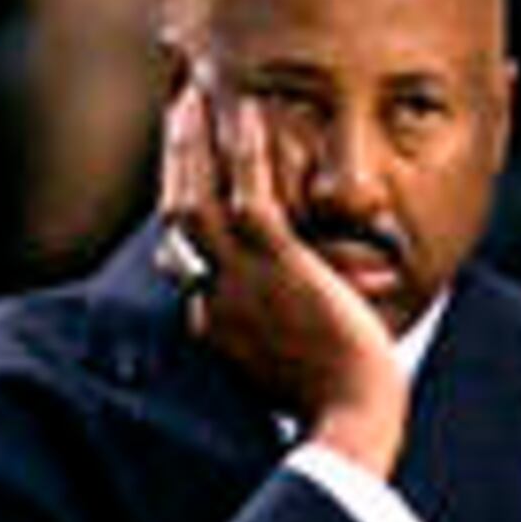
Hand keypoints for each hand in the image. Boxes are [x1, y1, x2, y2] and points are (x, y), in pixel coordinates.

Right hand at [156, 65, 408, 472]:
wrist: (347, 428)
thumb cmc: (332, 408)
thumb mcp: (287, 369)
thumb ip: (272, 334)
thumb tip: (281, 315)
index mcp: (212, 325)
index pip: (185, 249)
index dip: (180, 198)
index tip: (183, 166)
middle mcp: (213, 299)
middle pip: (176, 213)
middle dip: (173, 155)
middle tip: (176, 104)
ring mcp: (242, 285)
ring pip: (198, 199)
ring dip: (195, 142)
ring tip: (199, 93)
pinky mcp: (279, 272)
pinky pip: (252, 199)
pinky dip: (247, 154)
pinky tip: (252, 113)